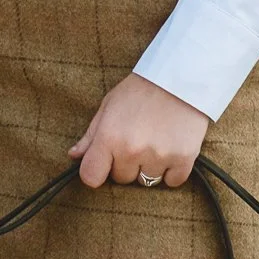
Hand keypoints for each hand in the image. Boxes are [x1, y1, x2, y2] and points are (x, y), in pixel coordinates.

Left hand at [70, 71, 209, 188]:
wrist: (180, 76)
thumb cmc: (141, 89)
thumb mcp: (110, 105)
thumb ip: (91, 134)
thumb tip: (74, 156)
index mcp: (109, 136)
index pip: (91, 177)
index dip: (97, 170)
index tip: (105, 161)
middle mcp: (132, 150)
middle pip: (122, 179)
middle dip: (127, 163)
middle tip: (137, 138)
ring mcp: (159, 156)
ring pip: (147, 182)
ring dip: (149, 167)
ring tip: (155, 139)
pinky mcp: (183, 160)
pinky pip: (172, 182)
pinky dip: (172, 170)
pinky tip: (171, 147)